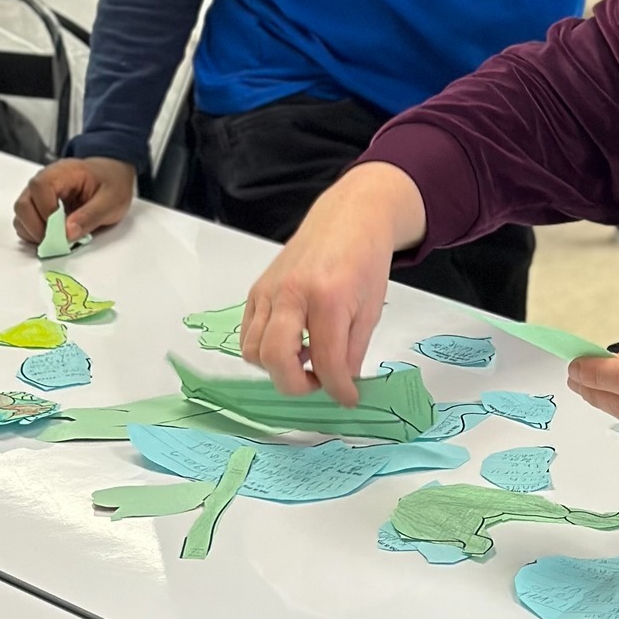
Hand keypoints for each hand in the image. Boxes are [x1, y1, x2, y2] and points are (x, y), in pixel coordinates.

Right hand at [13, 156, 135, 244]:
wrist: (112, 176)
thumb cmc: (112, 183)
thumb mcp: (112, 201)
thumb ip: (90, 216)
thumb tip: (67, 233)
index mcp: (64, 172)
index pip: (40, 187)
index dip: (46, 211)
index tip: (61, 228)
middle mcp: (45, 179)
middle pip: (23, 203)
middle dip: (37, 227)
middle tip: (58, 239)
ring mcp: (39, 192)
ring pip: (21, 214)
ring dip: (34, 231)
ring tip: (58, 238)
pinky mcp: (38, 204)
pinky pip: (25, 220)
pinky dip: (34, 232)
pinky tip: (53, 235)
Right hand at [239, 162, 427, 404]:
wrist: (348, 219)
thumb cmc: (364, 259)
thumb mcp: (371, 309)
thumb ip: (353, 350)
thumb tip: (340, 385)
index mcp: (328, 297)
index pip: (326, 362)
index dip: (338, 390)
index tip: (347, 399)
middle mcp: (292, 293)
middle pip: (276, 358)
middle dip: (296, 385)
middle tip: (318, 383)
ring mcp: (269, 290)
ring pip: (254, 350)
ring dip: (277, 367)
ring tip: (305, 359)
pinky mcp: (257, 289)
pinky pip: (247, 333)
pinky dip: (263, 349)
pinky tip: (290, 343)